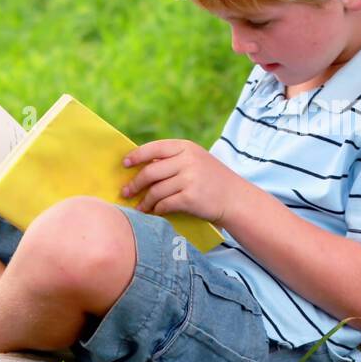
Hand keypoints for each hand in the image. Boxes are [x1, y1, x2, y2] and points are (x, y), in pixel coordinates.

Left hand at [119, 139, 245, 224]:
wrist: (235, 199)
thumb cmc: (212, 180)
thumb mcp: (196, 161)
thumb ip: (173, 160)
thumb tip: (141, 166)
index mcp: (186, 148)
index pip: (154, 148)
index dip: (136, 156)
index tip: (125, 164)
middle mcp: (187, 161)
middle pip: (150, 172)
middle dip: (135, 184)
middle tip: (126, 192)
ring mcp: (189, 179)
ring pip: (155, 190)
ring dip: (144, 201)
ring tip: (139, 207)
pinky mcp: (190, 198)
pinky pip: (164, 204)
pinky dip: (156, 210)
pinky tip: (154, 213)